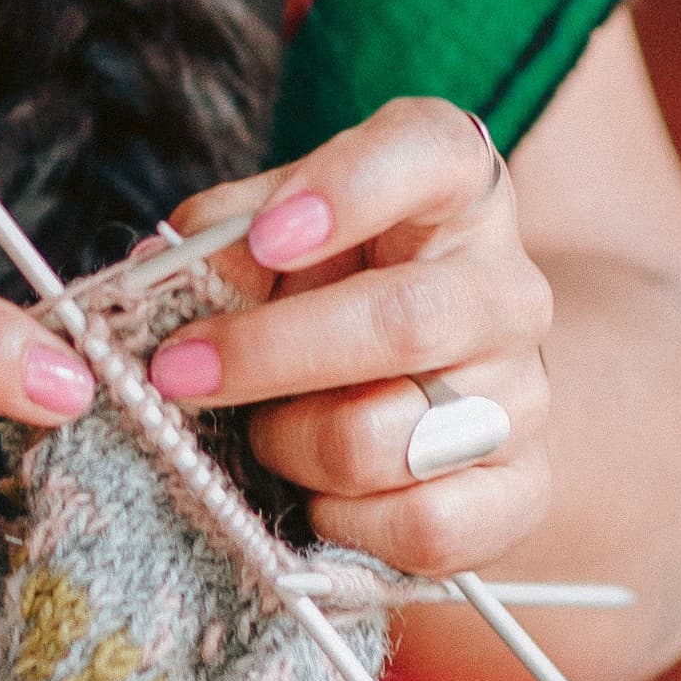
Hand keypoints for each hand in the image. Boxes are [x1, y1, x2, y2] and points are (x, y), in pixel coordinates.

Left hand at [145, 97, 554, 576]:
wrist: (418, 394)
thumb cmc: (325, 296)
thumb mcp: (270, 242)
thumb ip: (219, 239)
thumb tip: (158, 272)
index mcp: (454, 192)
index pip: (435, 154)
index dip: (351, 189)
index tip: (267, 235)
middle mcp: (506, 288)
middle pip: (406, 322)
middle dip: (268, 354)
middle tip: (178, 372)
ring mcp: (522, 395)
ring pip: (386, 440)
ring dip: (290, 445)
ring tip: (266, 434)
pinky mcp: (522, 490)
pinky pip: (424, 527)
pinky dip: (342, 521)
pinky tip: (318, 498)